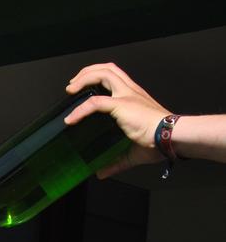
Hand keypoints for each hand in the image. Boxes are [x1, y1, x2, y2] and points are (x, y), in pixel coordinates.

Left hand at [64, 62, 168, 177]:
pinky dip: (80, 110)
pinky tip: (71, 120)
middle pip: (107, 68)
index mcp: (134, 97)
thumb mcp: (131, 152)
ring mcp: (127, 96)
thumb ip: (115, 162)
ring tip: (70, 90)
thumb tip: (102, 173)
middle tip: (73, 85)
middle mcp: (130, 91)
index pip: (115, 76)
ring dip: (83, 79)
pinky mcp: (122, 105)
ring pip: (102, 74)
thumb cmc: (158, 142)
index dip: (98, 77)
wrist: (171, 137)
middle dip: (87, 72)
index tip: (83, 88)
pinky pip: (95, 103)